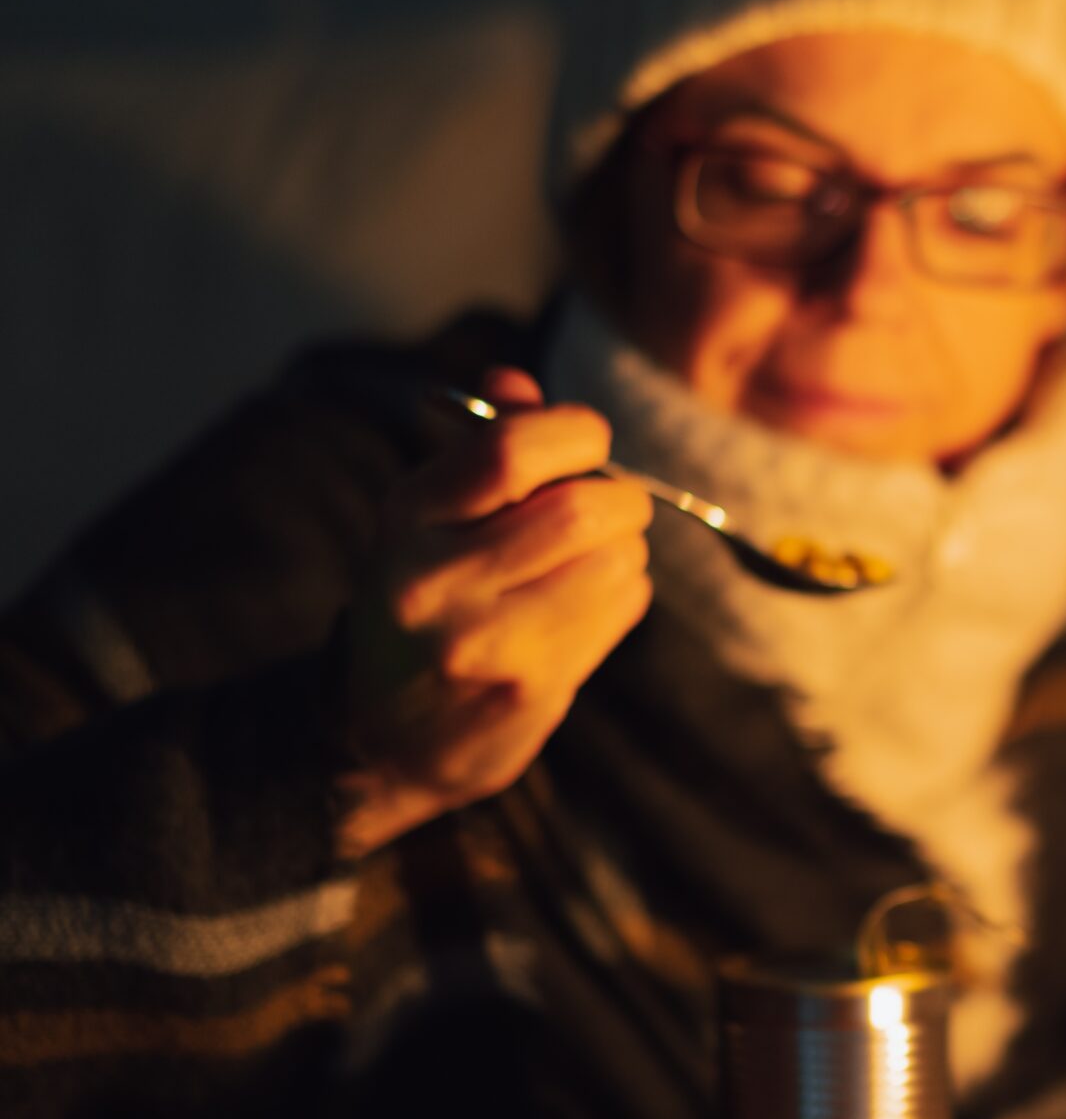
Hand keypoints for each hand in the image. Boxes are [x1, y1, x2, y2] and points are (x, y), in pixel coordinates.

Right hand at [335, 368, 652, 858]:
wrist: (387, 736)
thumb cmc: (427, 603)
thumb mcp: (428, 519)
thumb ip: (481, 449)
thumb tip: (516, 382)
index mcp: (409, 517)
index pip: (511, 449)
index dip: (574, 431)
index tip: (588, 440)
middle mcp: (438, 579)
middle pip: (579, 509)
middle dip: (620, 498)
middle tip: (614, 505)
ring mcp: (484, 642)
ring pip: (614, 562)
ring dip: (625, 551)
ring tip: (592, 562)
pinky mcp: (528, 690)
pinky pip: (620, 610)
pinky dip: (625, 594)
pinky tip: (586, 607)